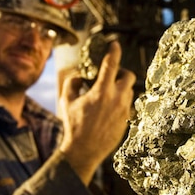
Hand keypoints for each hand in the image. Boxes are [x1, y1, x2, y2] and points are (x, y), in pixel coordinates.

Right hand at [58, 41, 135, 184]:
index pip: (111, 64)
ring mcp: (124, 111)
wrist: (84, 151)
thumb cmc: (73, 125)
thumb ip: (72, 82)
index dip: (114, 51)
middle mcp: (116, 99)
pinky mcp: (126, 121)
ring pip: (129, 91)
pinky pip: (127, 105)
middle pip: (129, 76)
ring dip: (121, 88)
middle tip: (113, 75)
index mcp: (102, 92)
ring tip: (107, 94)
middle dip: (122, 72)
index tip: (114, 44)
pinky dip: (120, 102)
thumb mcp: (66, 101)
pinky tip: (108, 109)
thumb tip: (80, 76)